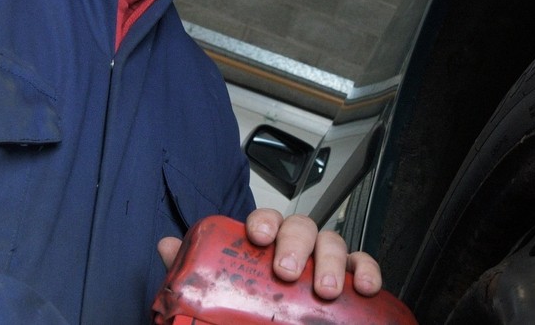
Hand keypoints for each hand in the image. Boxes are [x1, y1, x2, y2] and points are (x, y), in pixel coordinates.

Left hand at [158, 209, 381, 299]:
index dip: (263, 222)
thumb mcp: (223, 282)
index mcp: (267, 240)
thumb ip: (196, 266)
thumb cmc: (254, 294)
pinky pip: (363, 264)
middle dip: (297, 244)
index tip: (257, 236)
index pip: (267, 220)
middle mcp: (297, 244)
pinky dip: (368, 270)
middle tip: (288, 271)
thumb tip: (166, 246)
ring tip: (325, 289)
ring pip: (334, 241)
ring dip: (332, 261)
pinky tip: (365, 287)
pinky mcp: (350, 276)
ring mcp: (325, 258)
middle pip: (302, 227)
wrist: (275, 323)